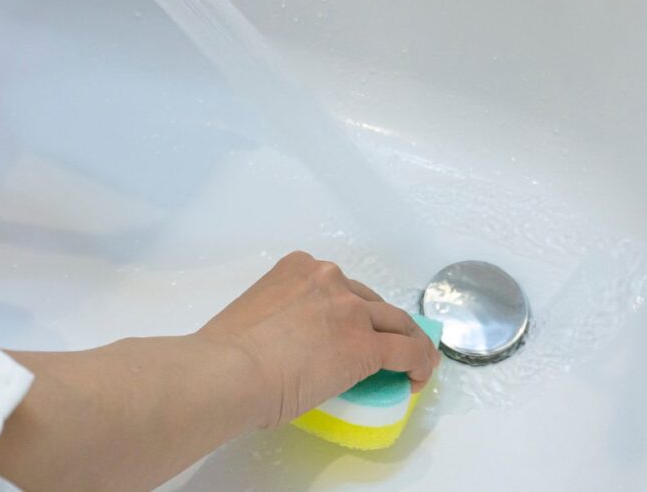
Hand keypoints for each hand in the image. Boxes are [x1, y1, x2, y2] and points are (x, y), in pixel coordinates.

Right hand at [198, 250, 439, 427]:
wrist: (229, 372)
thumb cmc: (226, 353)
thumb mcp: (255, 315)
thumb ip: (279, 319)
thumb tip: (285, 350)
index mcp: (297, 268)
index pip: (336, 286)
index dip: (349, 308)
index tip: (349, 328)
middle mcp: (328, 279)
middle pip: (370, 301)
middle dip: (380, 324)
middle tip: (384, 347)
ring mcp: (350, 310)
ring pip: (395, 322)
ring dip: (409, 341)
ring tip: (415, 362)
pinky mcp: (366, 344)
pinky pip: (405, 351)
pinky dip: (418, 362)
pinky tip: (419, 377)